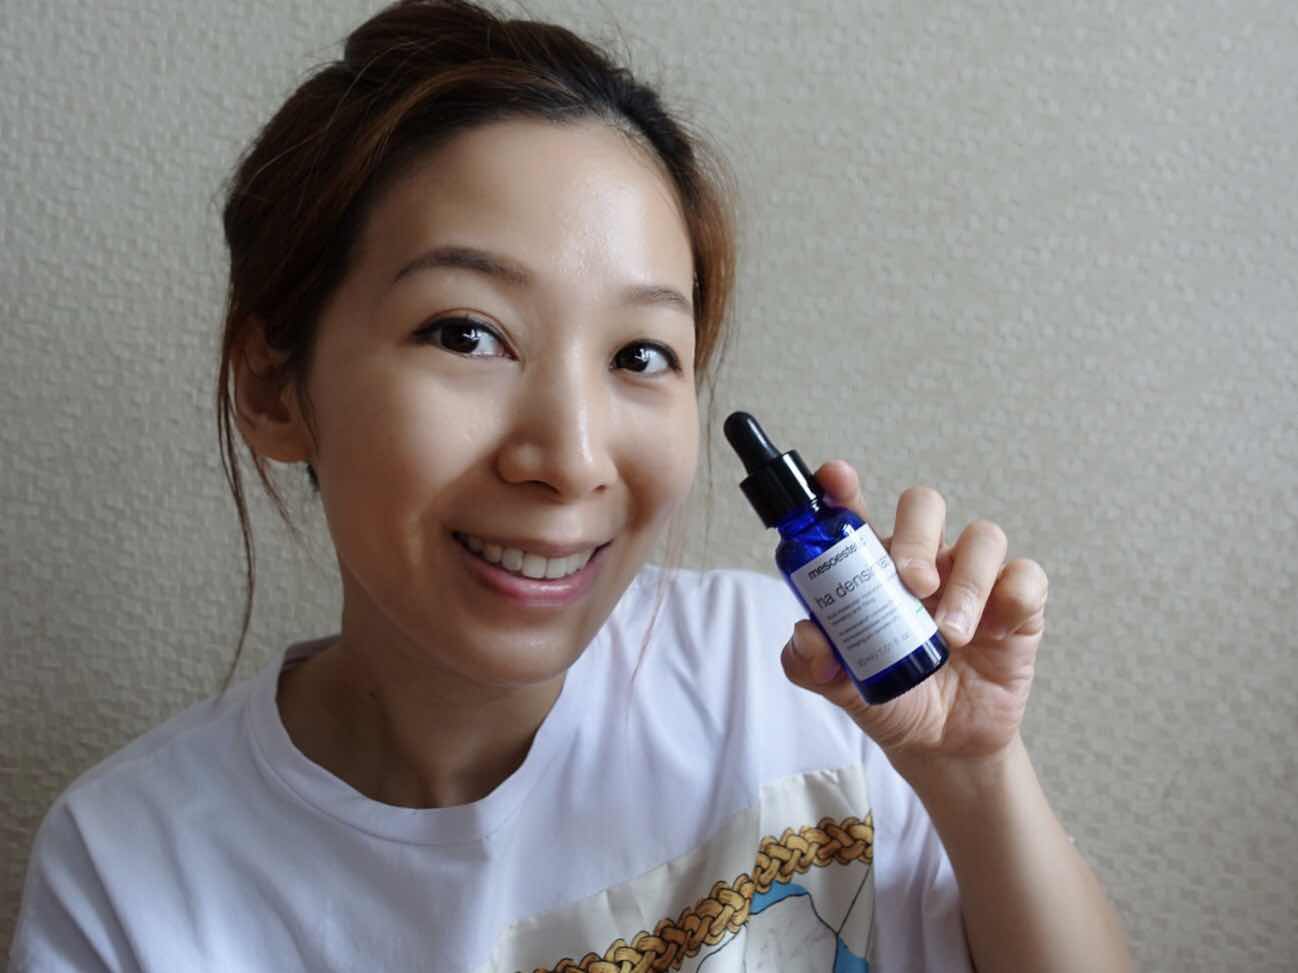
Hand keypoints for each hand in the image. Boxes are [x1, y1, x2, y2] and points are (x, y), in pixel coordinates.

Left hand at [779, 460, 1047, 774]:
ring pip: (982, 536)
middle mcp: (924, 559)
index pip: (856, 511)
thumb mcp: (841, 687)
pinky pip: (1025, 576)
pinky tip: (994, 630)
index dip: (844, 487)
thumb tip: (807, 633)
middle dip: (916, 537)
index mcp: (873, 566)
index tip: (835, 477)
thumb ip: (812, 664)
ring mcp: (972, 577)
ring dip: (967, 582)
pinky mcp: (1016, 604)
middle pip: (924, 506)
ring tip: (950, 636)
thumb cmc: (891, 697)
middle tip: (912, 584)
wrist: (942, 744)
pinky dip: (1012, 597)